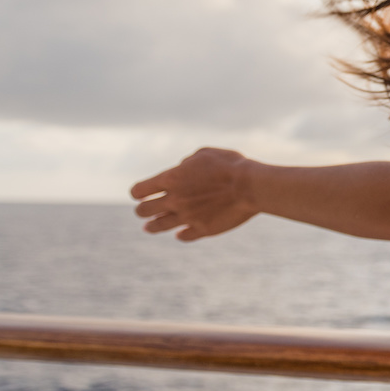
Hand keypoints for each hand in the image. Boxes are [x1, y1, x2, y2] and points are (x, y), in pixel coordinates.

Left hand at [130, 148, 261, 240]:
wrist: (251, 186)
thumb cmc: (230, 165)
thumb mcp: (204, 154)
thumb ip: (186, 163)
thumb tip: (181, 169)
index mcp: (171, 179)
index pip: (139, 191)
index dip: (138, 192)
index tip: (141, 194)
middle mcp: (175, 200)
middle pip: (144, 211)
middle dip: (142, 210)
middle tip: (145, 210)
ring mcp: (188, 217)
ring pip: (159, 226)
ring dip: (152, 226)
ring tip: (149, 227)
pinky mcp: (203, 229)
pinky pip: (184, 236)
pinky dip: (181, 234)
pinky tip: (180, 233)